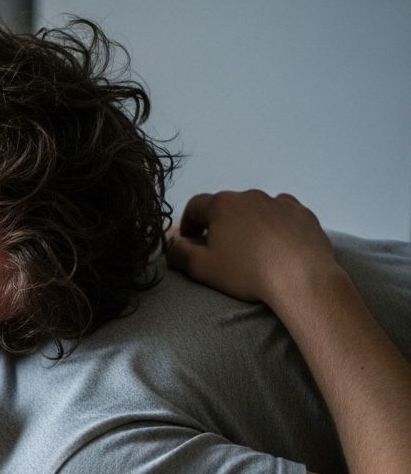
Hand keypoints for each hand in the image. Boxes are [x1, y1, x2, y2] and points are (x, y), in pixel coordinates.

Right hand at [165, 189, 337, 307]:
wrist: (301, 277)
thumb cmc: (246, 272)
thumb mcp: (201, 268)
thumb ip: (178, 253)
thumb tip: (170, 243)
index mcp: (223, 205)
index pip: (195, 206)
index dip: (187, 223)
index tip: (189, 240)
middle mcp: (251, 196)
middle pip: (227, 206)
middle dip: (219, 224)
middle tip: (220, 249)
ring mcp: (280, 202)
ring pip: (255, 209)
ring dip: (248, 224)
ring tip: (251, 250)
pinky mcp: (303, 213)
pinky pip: (282, 215)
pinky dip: (275, 226)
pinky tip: (277, 246)